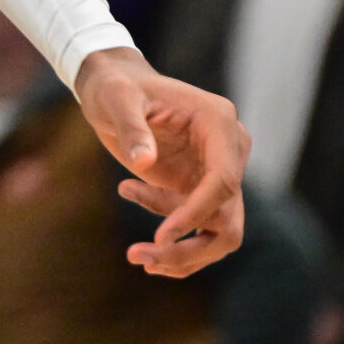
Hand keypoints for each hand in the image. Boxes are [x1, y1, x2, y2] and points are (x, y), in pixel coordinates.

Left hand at [73, 45, 249, 277]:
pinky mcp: (198, 189)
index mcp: (220, 124)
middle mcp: (229, 152)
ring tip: (136, 255)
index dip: (196, 213)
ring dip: (181, 253)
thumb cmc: (116, 85)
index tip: (161, 236)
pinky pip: (197, 230)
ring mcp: (216, 173)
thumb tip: (142, 162)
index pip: (224, 181)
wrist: (114, 86)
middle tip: (143, 258)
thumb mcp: (116, 98)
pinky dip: (172, 242)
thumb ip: (131, 127)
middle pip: (229, 219)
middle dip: (191, 248)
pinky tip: (135, 226)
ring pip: (217, 233)